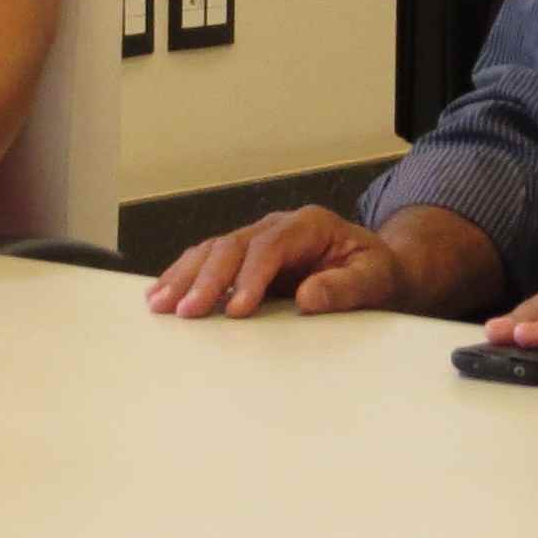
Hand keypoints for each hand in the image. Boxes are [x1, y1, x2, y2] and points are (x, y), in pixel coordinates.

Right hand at [148, 205, 407, 319]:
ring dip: (185, 277)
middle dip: (207, 279)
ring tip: (161, 304)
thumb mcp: (375, 279)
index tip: (237, 309)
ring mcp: (257, 240)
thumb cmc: (375, 272)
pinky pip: (208, 261)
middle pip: (233, 245)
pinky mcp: (245, 259)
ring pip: (212, 250)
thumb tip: (309, 298)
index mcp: (309, 226)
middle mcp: (277, 228)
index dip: (251, 276)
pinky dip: (184, 276)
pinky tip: (162, 294)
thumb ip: (346, 288)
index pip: (271, 246)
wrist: (376, 268)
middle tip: (187, 311)